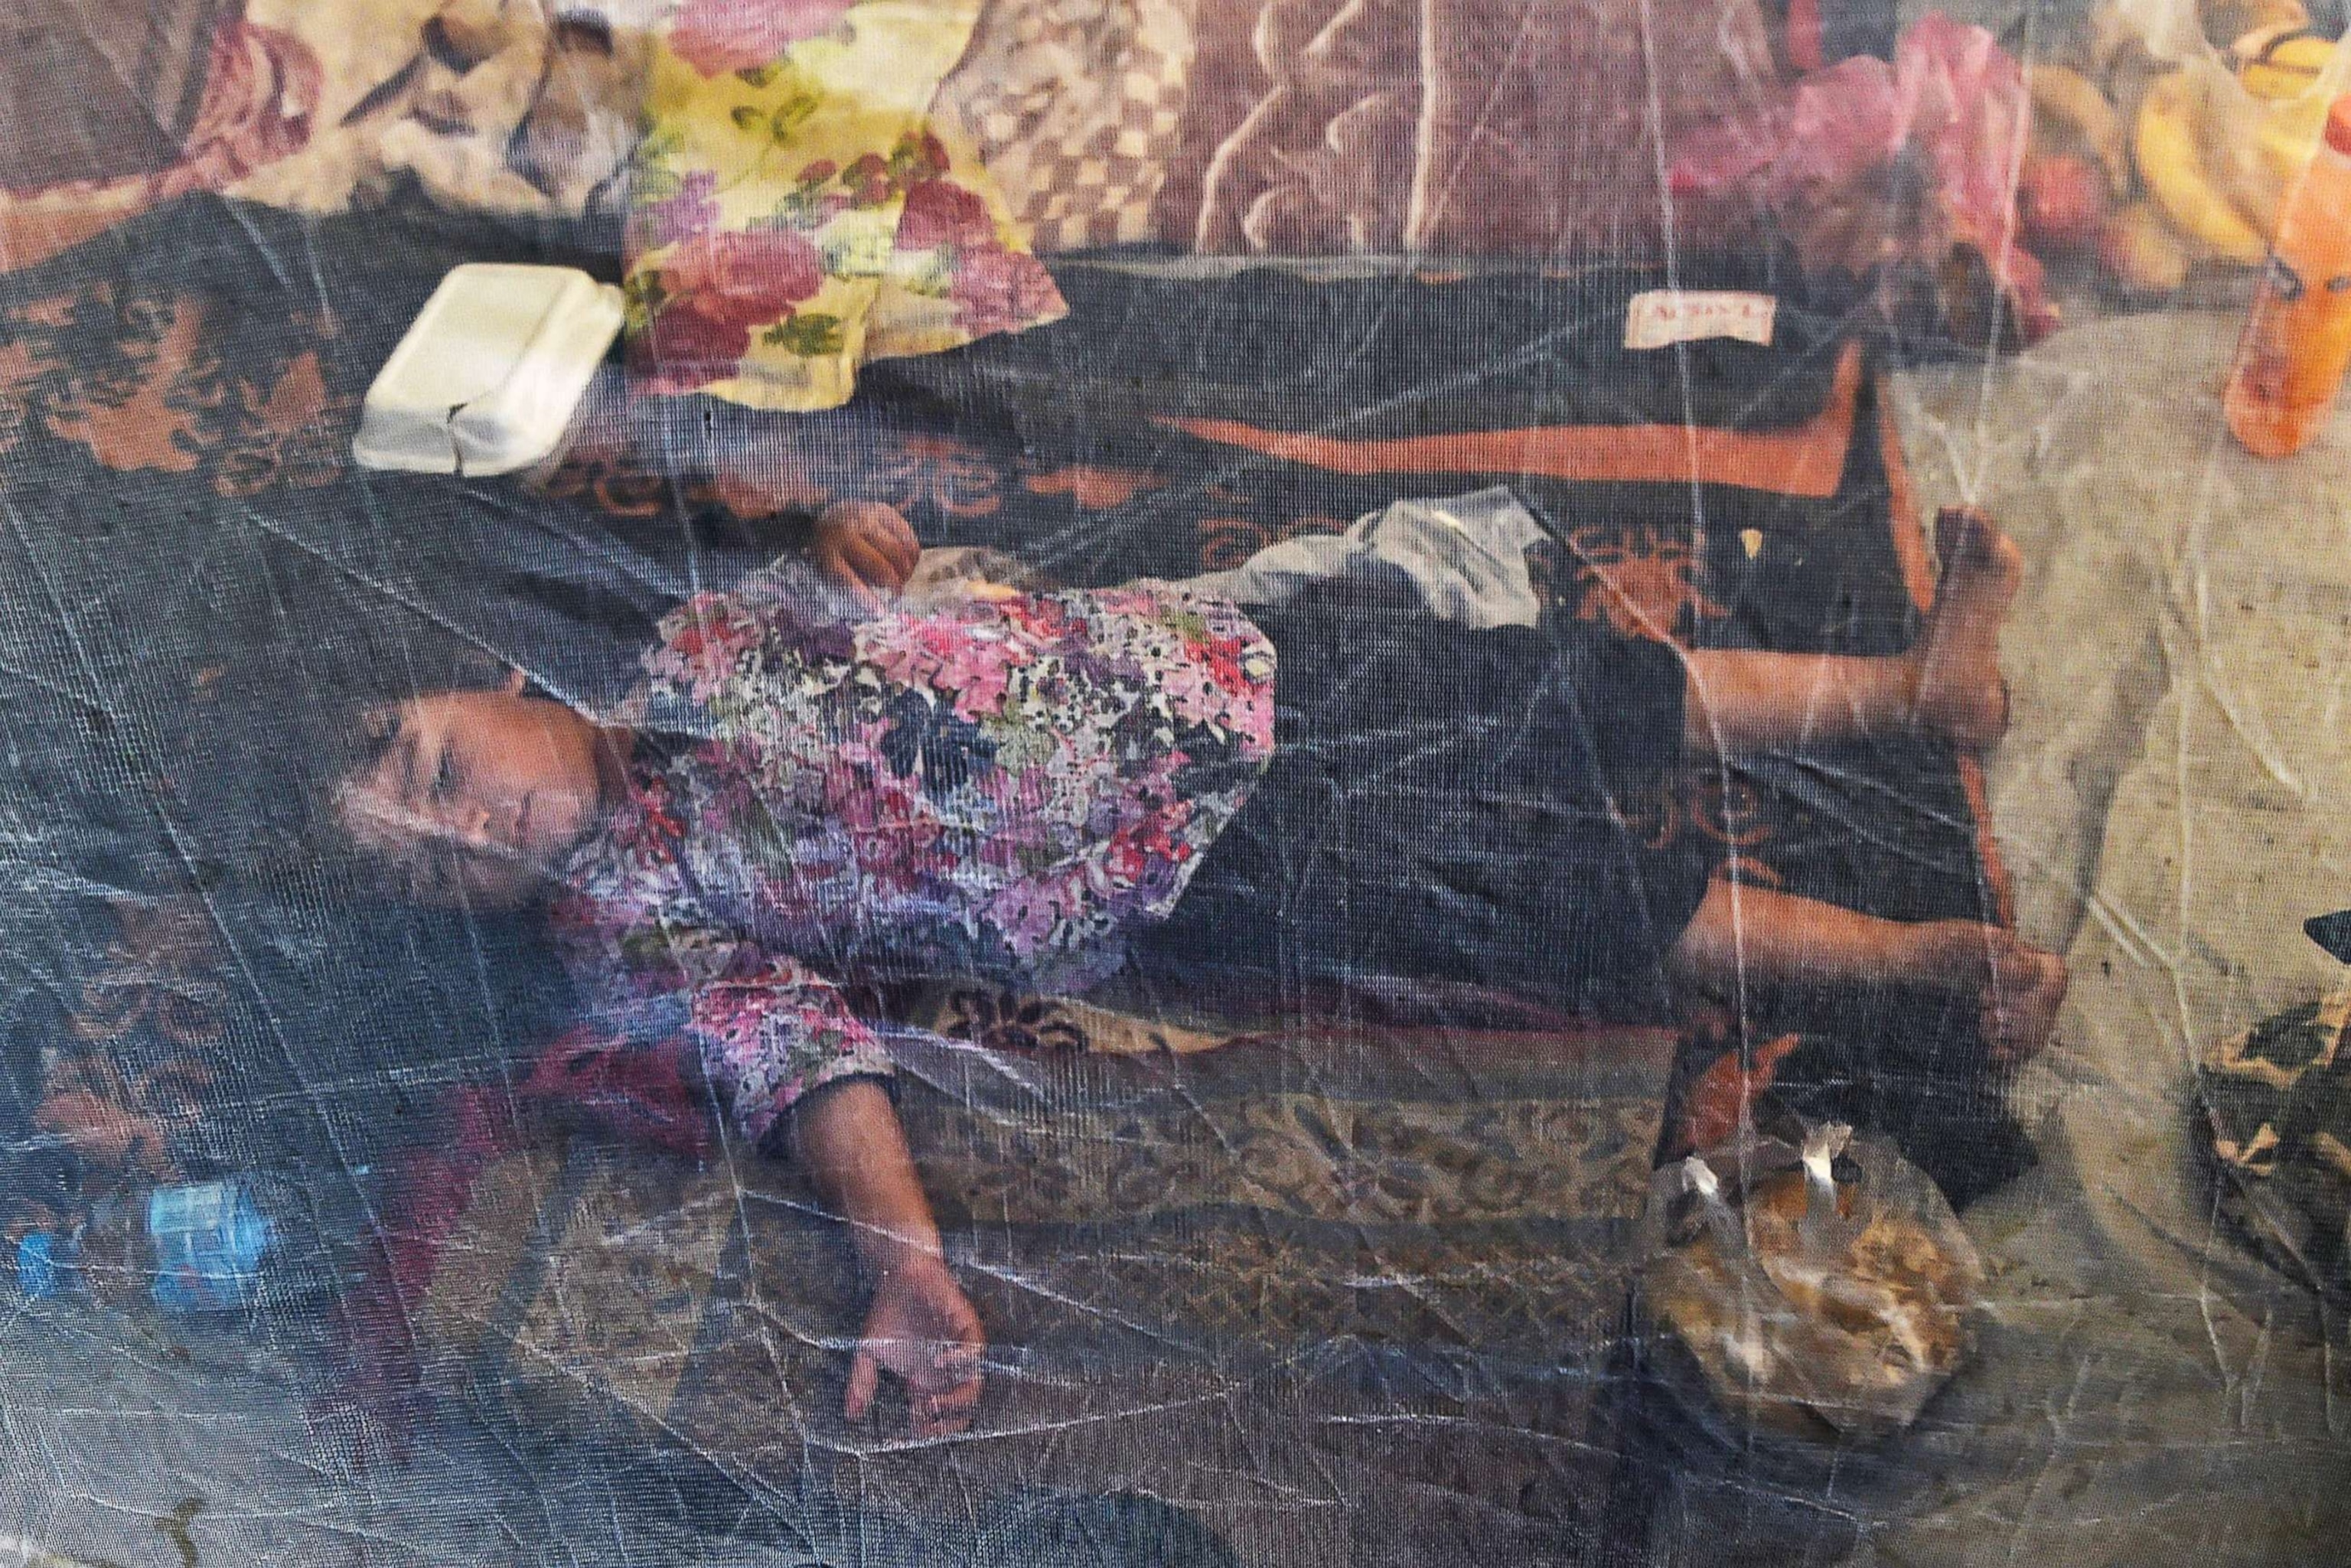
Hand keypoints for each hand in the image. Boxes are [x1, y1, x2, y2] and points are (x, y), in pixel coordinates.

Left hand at [810, 501, 919, 607]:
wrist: (830, 512)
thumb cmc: (834, 552)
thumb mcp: (830, 569)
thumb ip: (850, 587)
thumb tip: (878, 610)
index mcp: (828, 552)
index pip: (847, 578)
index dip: (865, 597)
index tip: (881, 613)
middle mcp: (847, 532)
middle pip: (880, 564)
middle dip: (894, 584)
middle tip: (897, 593)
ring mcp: (866, 518)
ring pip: (898, 550)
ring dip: (906, 570)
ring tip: (903, 578)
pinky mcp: (884, 510)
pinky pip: (907, 536)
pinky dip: (913, 554)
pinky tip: (908, 562)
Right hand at [844, 1251, 983, 1437]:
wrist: (899, 1275)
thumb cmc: (889, 1312)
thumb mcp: (868, 1353)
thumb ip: (862, 1383)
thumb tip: (849, 1415)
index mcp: (926, 1380)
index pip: (935, 1416)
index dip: (926, 1430)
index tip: (907, 1435)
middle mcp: (946, 1371)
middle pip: (960, 1409)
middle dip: (947, 1424)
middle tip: (927, 1426)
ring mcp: (958, 1351)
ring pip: (973, 1386)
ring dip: (957, 1401)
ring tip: (935, 1404)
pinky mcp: (966, 1328)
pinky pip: (975, 1351)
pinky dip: (962, 1361)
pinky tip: (940, 1362)